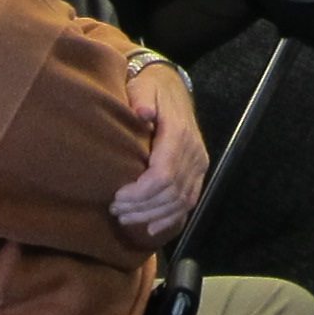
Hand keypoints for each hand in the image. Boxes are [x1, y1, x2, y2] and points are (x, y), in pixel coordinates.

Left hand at [110, 59, 207, 241]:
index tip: (116, 196)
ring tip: (125, 218)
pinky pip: (189, 202)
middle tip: (115, 210)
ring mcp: (198, 163)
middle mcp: (193, 152)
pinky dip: (171, 219)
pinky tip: (151, 229)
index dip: (140, 192)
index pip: (164, 175)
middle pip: (171, 193)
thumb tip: (142, 113)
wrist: (171, 85)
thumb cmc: (151, 88)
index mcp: (179, 134)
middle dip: (141, 207)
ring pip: (180, 202)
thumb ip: (141, 99)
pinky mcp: (198, 171)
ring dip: (152, 215)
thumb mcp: (142, 86)